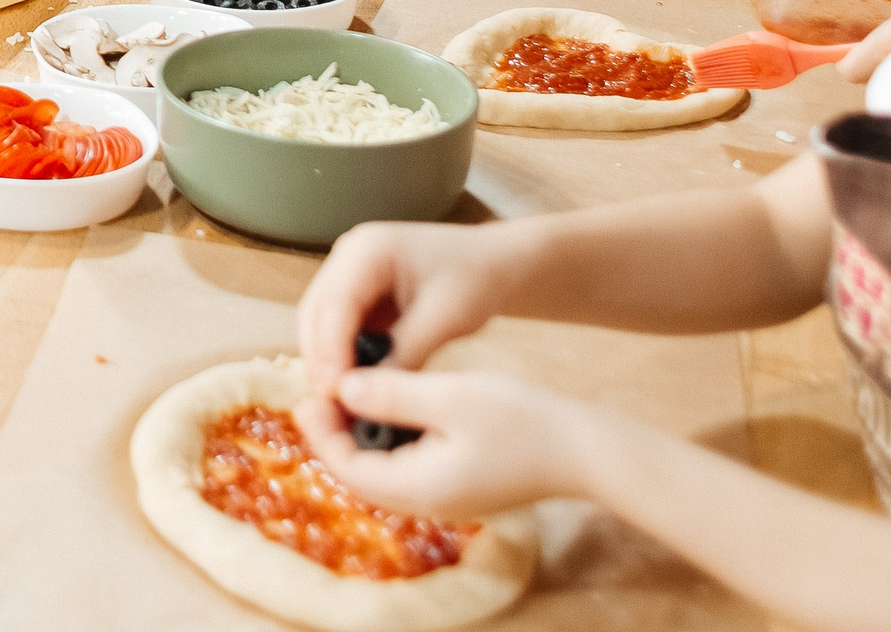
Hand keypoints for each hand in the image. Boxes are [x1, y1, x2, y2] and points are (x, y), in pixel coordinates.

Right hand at [295, 221, 512, 393]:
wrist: (494, 262)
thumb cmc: (475, 279)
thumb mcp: (444, 318)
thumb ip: (405, 353)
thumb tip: (367, 393)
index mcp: (368, 249)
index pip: (335, 305)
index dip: (330, 352)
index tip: (337, 394)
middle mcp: (348, 256)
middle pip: (315, 312)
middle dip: (321, 360)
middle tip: (333, 405)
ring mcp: (349, 273)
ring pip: (320, 322)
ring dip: (326, 361)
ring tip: (341, 402)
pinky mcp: (357, 293)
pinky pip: (337, 328)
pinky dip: (341, 356)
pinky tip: (354, 386)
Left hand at [296, 367, 599, 519]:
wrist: (583, 449)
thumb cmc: (523, 421)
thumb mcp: (450, 396)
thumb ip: (392, 394)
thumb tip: (342, 387)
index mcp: (418, 487)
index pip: (348, 466)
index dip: (321, 430)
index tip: (308, 393)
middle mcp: (426, 501)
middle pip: (360, 472)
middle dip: (335, 432)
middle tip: (320, 389)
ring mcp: (443, 497)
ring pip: (381, 469)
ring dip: (360, 434)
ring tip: (347, 390)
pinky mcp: (458, 485)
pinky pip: (406, 466)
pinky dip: (387, 438)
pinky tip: (387, 404)